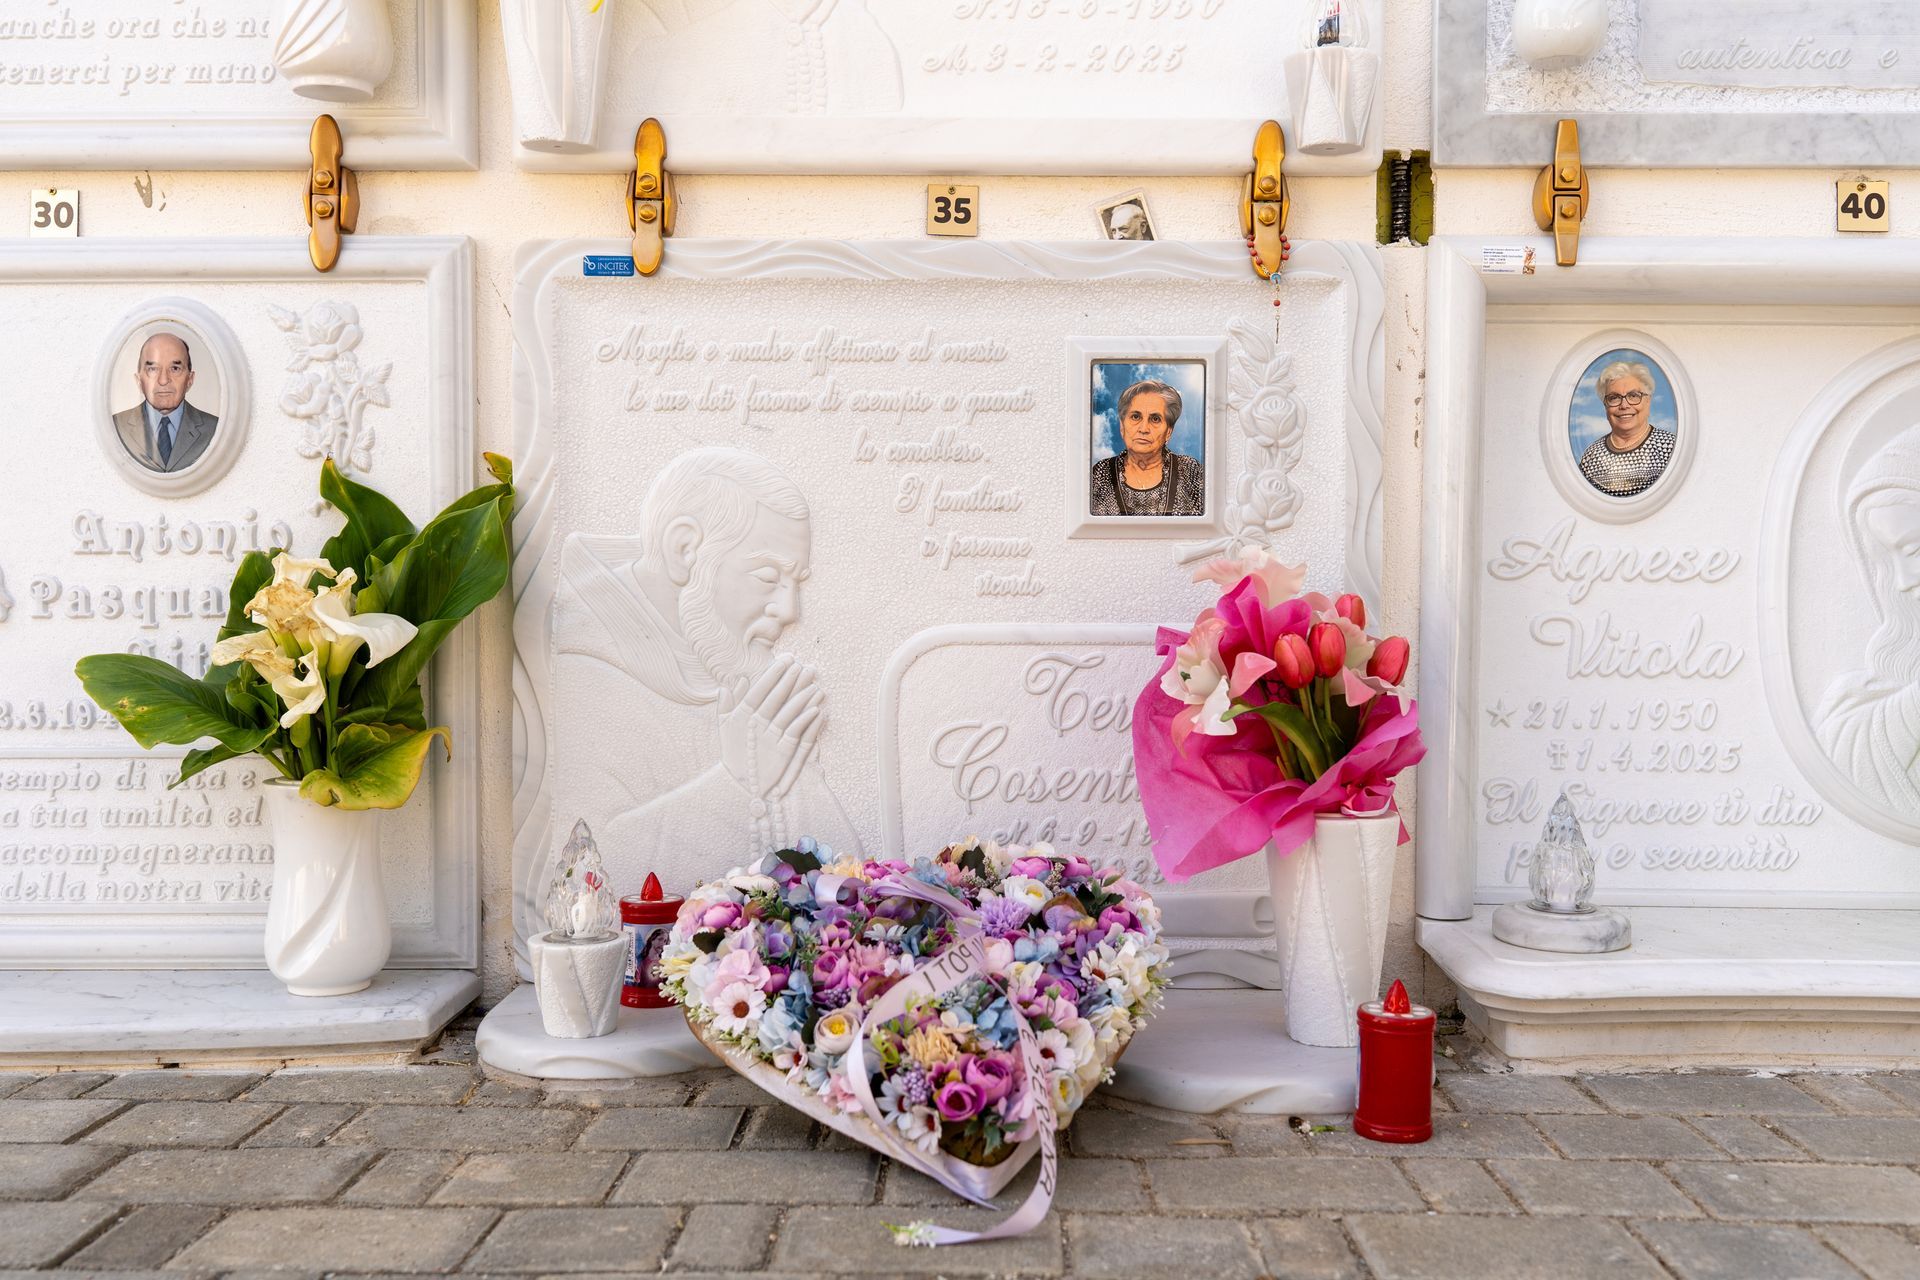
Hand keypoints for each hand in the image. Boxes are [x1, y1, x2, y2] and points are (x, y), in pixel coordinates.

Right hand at [716, 654, 824, 799]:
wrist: (738, 784)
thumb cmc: (733, 752)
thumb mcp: (724, 727)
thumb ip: (726, 705)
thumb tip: (731, 683)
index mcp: (742, 716)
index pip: (759, 691)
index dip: (772, 675)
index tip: (784, 660)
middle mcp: (756, 725)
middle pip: (775, 699)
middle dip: (790, 680)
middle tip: (802, 665)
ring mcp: (770, 739)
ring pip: (789, 713)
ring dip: (803, 698)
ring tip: (815, 683)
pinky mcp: (782, 753)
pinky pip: (796, 733)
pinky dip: (806, 721)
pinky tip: (817, 710)